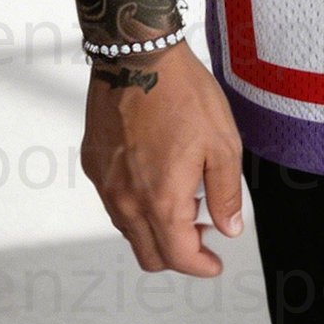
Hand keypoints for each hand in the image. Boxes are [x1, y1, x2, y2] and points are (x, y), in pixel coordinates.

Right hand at [81, 45, 245, 275]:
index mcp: (161, 200)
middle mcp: (126, 200)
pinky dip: (137, 206)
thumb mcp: (222, 145)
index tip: (214, 263)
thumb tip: (229, 228)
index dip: (200, 266)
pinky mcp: (95, 165)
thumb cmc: (183, 94)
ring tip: (185, 199)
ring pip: (129, 231)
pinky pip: (114, 203)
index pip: (178, 256)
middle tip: (203, 232)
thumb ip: (225, 194)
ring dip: (156, 230)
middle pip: (149, 255)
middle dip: (178, 254)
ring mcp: (106, 184)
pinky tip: (159, 178)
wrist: (138, 57)